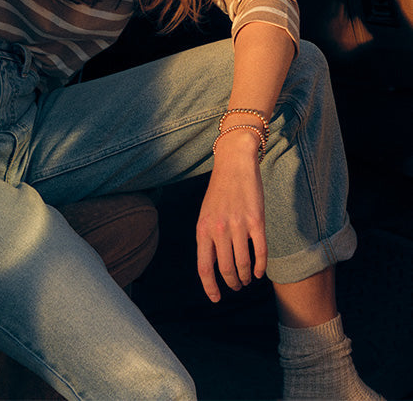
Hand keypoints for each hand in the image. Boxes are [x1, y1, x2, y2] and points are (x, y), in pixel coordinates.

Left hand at [196, 130, 267, 302]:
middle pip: (225, 270)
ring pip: (243, 264)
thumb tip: (212, 267)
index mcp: (203, 229)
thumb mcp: (206, 214)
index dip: (210, 288)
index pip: (204, 268)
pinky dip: (260, 267)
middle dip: (232, 283)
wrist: (235, 164)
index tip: (216, 299)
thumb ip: (208, 239)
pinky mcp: (256, 221)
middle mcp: (219, 229)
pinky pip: (260, 252)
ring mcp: (238, 225)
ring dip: (245, 277)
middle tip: (236, 286)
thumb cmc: (220, 192)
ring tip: (247, 279)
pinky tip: (259, 273)